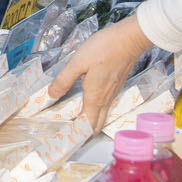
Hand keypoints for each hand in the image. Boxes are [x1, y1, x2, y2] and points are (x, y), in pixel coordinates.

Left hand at [49, 14, 153, 128]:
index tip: (67, 142)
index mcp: (95, 97)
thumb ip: (64, 79)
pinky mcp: (116, 85)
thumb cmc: (105, 48)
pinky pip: (106, 106)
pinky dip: (96, 112)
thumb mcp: (78, 62)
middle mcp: (105, 99)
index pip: (87, 126)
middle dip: (85, 135)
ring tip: (77, 126)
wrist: (129, 39)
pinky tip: (89, 105)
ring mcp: (112, 93)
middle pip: (96, 125)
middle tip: (72, 139)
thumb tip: (52, 94)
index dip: (78, 137)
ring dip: (91, 124)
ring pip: (102, 116)